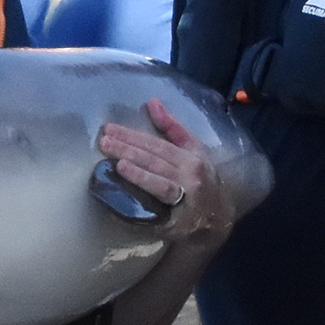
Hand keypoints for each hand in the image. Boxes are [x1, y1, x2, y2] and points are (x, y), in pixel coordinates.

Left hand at [97, 99, 233, 243]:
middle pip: (156, 162)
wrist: (219, 214)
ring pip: (161, 185)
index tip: (110, 129)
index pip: (157, 145)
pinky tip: (120, 201)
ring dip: (139, 175)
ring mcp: (185, 201)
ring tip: (118, 165)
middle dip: (129, 151)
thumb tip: (152, 102)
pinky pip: (158, 214)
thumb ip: (172, 127)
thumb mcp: (193, 149)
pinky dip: (140, 207)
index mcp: (190, 158)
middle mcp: (190, 177)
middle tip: (105, 143)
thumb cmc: (201, 176)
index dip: (133, 136)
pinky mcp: (177, 223)